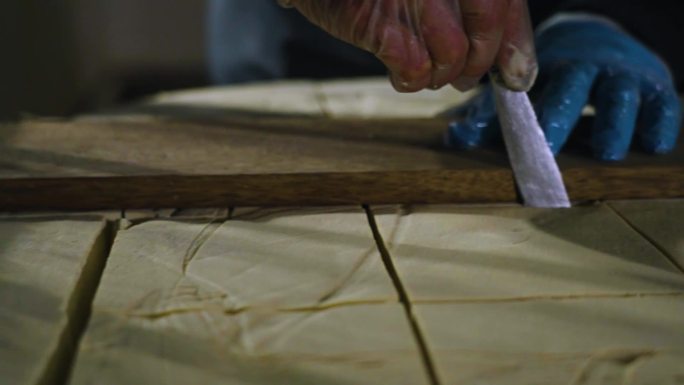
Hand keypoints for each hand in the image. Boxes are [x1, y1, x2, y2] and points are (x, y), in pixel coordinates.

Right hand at [280, 0, 537, 92]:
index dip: (515, 41)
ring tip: (422, 64)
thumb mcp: (440, 1)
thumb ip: (485, 24)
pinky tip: (398, 67)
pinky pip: (415, 67)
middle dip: (478, 62)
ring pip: (453, 51)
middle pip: (487, 22)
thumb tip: (519, 72)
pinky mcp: (377, 23)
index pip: (504, 1)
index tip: (517, 75)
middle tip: (463, 76)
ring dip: (440, 73)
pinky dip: (410, 79)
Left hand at [446, 17, 681, 160]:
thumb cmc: (555, 76)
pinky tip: (654, 144)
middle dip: (560, 115)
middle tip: (547, 147)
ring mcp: (620, 76)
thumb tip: (455, 139)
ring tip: (607, 153)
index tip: (509, 140)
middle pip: (572, 88)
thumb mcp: (523, 89)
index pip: (531, 90)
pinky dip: (660, 121)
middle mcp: (585, 68)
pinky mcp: (654, 86)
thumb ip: (491, 116)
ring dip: (613, 122)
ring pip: (619, 95)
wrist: (602, 40)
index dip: (520, 116)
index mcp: (548, 68)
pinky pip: (662, 102)